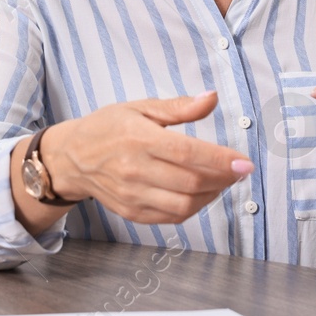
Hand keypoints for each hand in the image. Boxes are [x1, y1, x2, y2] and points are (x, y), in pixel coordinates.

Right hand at [47, 92, 253, 224]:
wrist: (71, 158)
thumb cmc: (106, 128)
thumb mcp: (139, 108)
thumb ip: (178, 107)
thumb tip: (211, 97)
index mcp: (138, 139)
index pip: (188, 153)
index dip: (221, 160)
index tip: (244, 162)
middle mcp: (135, 170)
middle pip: (191, 182)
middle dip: (223, 178)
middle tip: (237, 170)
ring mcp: (132, 195)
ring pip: (185, 205)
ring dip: (212, 195)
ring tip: (221, 181)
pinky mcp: (132, 212)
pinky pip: (172, 217)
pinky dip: (193, 208)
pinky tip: (201, 194)